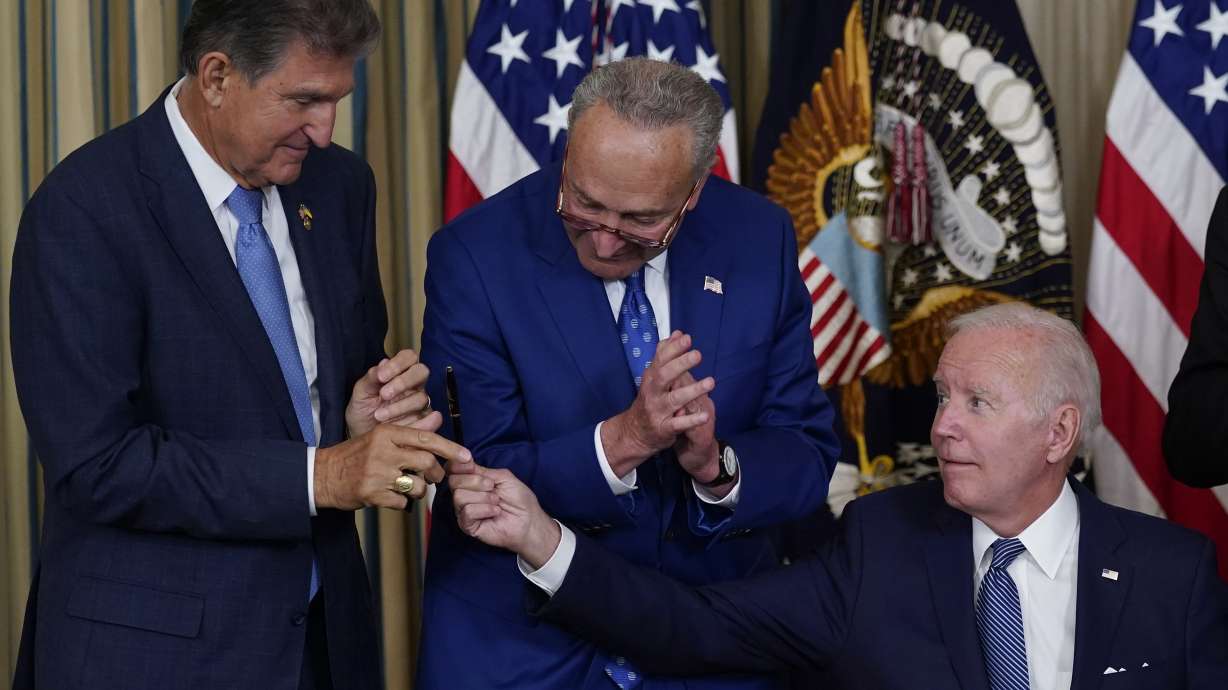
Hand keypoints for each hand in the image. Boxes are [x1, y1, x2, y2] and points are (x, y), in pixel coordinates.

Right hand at [314, 424, 469, 510]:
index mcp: (387, 433)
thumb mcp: (379, 439)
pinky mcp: (372, 493)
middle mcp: (383, 450)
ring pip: (418, 485)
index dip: (451, 448)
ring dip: (420, 491)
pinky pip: (402, 502)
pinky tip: (394, 497)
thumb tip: (437, 431)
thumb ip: (407, 437)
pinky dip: (403, 503)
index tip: (467, 457)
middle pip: (428, 461)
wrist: (322, 475)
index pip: (427, 439)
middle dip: (436, 473)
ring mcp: (377, 473)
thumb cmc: (355, 456)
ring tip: (410, 488)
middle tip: (433, 477)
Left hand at [345, 349, 433, 436]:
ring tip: (379, 415)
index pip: (408, 357)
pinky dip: (409, 422)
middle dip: (403, 382)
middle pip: (421, 372)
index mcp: (399, 372)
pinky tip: (394, 425)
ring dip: (399, 406)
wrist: (362, 436)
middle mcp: (413, 385)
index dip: (398, 363)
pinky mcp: (424, 420)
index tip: (381, 377)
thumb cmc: (363, 411)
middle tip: (384, 394)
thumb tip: (383, 363)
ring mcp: (419, 402)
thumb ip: (371, 377)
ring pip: (421, 397)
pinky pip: (425, 419)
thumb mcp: (361, 393)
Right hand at [448, 458, 560, 568]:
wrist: (528, 520)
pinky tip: (495, 512)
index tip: (470, 463)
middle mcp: (464, 495)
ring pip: (459, 496)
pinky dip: (484, 509)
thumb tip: (463, 461)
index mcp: (471, 481)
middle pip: (454, 481)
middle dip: (476, 481)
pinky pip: (467, 511)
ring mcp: (464, 511)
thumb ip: (481, 469)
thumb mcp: (502, 476)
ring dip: (483, 497)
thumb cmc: (518, 499)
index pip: (452, 469)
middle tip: (492, 487)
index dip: (459, 464)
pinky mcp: (467, 525)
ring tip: (496, 502)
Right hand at [602, 332, 715, 475]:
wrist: (635, 432)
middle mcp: (652, 392)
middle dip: (681, 364)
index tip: (687, 338)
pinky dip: (691, 421)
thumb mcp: (654, 376)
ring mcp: (657, 410)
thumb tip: (677, 333)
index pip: (661, 359)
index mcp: (652, 378)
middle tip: (698, 354)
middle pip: (665, 376)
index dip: (673, 349)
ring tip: (711, 382)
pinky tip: (705, 416)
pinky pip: (678, 424)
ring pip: (674, 399)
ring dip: (693, 390)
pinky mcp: (664, 428)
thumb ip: (665, 355)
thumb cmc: (650, 399)